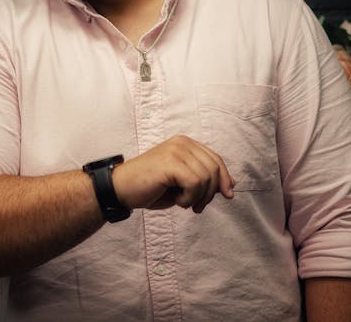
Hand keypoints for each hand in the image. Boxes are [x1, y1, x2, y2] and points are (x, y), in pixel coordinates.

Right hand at [112, 135, 234, 213]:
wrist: (120, 190)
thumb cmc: (150, 188)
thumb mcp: (182, 183)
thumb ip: (203, 180)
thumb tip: (230, 185)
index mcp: (185, 144)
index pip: (216, 159)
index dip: (224, 178)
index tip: (227, 195)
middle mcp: (182, 142)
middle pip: (214, 168)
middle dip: (211, 192)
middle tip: (198, 207)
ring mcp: (176, 150)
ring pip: (206, 177)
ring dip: (197, 197)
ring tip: (183, 202)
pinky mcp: (170, 162)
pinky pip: (195, 183)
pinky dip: (189, 198)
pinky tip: (177, 200)